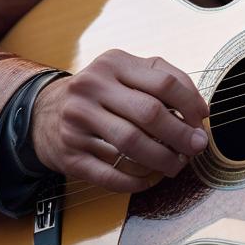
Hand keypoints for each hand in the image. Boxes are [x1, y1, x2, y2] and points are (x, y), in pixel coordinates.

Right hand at [31, 50, 209, 192]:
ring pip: (131, 144)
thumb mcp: (126, 72)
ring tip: (176, 165)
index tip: (201, 121)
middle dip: (180, 135)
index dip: (190, 104)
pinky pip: (110, 173)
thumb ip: (165, 80)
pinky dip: (136, 181)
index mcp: (113, 63)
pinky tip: (149, 180)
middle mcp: (92, 87)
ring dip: (162, 160)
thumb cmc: (100, 93)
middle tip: (196, 147)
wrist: (43, 112)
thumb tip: (200, 109)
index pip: (163, 83)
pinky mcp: (69, 153)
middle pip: (149, 113)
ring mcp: (77, 120)